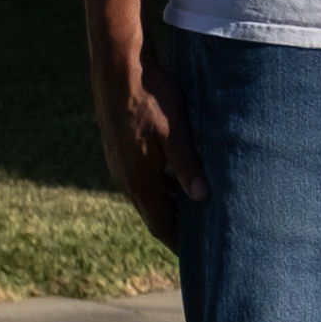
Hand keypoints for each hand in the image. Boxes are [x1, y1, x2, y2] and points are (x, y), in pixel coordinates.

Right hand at [92, 40, 206, 249]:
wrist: (118, 65)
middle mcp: (125, 176)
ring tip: (193, 209)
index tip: (196, 256)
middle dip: (175, 226)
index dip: (178, 241)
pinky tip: (174, 176)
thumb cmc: (151, 95)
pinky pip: (139, 177)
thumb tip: (202, 198)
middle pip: (152, 213)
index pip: (160, 223)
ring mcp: (118, 162)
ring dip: (167, 203)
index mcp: (139, 178)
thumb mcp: (176, 131)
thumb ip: (188, 166)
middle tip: (200, 236)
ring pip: (146, 194)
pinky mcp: (118, 147)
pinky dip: (158, 185)